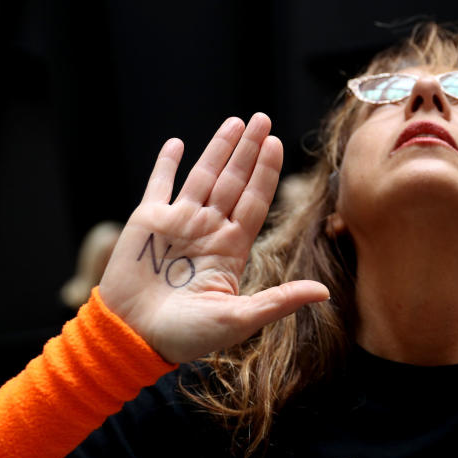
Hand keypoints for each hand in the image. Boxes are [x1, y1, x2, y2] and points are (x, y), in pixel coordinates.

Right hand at [98, 114, 329, 363]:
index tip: (277, 144)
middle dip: (248, 149)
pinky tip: (176, 144)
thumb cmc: (186, 336)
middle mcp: (209, 229)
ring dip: (218, 149)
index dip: (266, 172)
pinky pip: (158, 186)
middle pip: (234, 180)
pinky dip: (166, 165)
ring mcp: (178, 222)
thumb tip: (325, 293)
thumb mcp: (239, 319)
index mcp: (231, 248)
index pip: (255, 200)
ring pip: (202, 175)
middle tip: (263, 118)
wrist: (132, 338)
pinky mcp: (146, 222)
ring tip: (235, 122)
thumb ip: (279, 300)